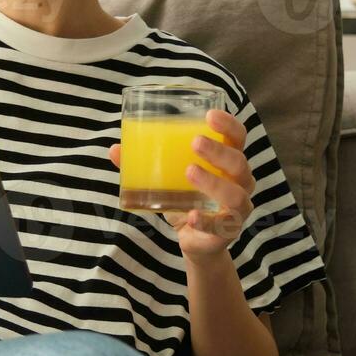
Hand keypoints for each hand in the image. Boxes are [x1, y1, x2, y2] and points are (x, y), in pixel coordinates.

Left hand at [109, 108, 253, 265]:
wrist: (196, 240)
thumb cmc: (187, 199)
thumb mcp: (169, 178)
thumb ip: (145, 164)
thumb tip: (115, 150)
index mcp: (228, 162)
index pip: (237, 137)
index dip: (228, 124)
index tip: (210, 115)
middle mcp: (240, 183)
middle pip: (239, 163)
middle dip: (218, 151)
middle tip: (195, 142)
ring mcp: (237, 209)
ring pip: (236, 195)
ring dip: (214, 182)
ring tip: (190, 172)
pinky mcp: (227, 232)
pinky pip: (221, 226)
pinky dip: (206, 221)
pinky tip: (192, 216)